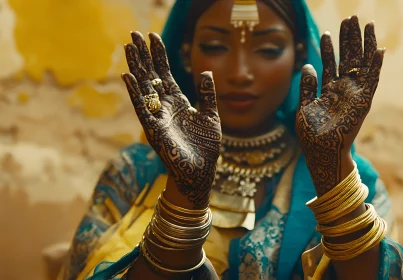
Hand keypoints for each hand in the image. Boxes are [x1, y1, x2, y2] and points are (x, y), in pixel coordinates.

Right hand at [122, 31, 221, 207]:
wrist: (201, 171)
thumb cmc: (206, 146)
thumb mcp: (210, 115)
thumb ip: (207, 94)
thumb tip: (207, 71)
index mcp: (178, 102)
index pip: (165, 73)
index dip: (159, 55)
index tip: (153, 36)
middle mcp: (164, 106)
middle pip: (150, 76)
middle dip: (143, 56)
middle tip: (133, 34)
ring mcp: (157, 117)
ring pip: (142, 87)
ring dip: (136, 67)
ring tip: (128, 47)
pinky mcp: (153, 130)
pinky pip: (141, 108)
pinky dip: (135, 93)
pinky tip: (128, 76)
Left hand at [296, 16, 384, 195]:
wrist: (321, 153)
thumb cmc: (311, 135)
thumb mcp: (305, 107)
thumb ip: (308, 86)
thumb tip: (308, 65)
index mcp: (329, 90)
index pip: (331, 63)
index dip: (330, 47)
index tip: (327, 31)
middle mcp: (343, 89)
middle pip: (348, 58)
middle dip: (349, 38)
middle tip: (350, 18)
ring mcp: (355, 94)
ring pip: (361, 63)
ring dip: (364, 44)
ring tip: (364, 24)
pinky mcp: (363, 101)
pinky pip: (372, 80)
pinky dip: (376, 65)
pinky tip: (378, 48)